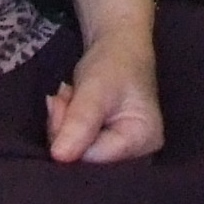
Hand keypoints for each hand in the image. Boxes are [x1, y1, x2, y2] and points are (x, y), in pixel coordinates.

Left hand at [45, 26, 163, 162]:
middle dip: (64, 129)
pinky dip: (67, 126)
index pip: (93, 158)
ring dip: (62, 124)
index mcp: (144, 141)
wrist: (118, 44)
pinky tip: (70, 106)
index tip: (60, 103)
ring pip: (78, 152)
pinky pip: (79, 146)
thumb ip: (79, 122)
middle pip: (86, 159)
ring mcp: (125, 151)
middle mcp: (140, 154)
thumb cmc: (113, 62)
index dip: (68, 135)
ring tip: (67, 96)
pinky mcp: (111, 145)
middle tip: (61, 98)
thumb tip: (59, 157)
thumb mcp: (94, 89)